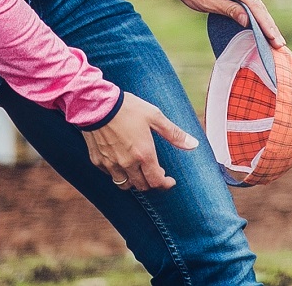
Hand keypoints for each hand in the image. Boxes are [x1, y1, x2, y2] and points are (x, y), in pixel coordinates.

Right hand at [83, 90, 197, 191]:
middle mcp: (127, 163)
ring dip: (134, 181)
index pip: (156, 181)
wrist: (97, 105)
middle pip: (141, 186)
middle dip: (152, 182)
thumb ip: (174, 134)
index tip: (170, 181)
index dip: (165, 184)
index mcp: (144, 154)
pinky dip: (118, 173)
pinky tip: (122, 162)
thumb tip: (193, 144)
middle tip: (156, 172)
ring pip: (124, 184)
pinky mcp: (97, 161)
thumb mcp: (155, 117)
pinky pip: (110, 175)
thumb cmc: (128, 108)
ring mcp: (110, 164)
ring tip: (140, 170)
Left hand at [169, 0, 282, 47]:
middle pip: (259, 6)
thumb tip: (248, 21)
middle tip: (280, 44)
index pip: (254, 6)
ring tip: (275, 40)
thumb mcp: (208, 2)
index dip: (265, 23)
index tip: (274, 38)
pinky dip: (257, 15)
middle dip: (270, 26)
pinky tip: (263, 27)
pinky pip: (250, 3)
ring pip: (256, 5)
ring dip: (265, 22)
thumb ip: (229, 10)